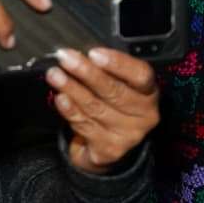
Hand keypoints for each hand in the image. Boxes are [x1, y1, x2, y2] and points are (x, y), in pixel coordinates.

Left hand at [45, 47, 159, 173]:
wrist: (107, 142)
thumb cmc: (111, 102)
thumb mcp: (116, 83)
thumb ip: (105, 69)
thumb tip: (79, 53)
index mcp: (148, 92)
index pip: (140, 75)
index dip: (118, 63)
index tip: (94, 53)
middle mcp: (144, 115)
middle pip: (115, 92)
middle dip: (87, 73)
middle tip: (66, 59)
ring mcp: (128, 135)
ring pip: (96, 108)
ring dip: (72, 89)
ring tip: (55, 75)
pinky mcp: (110, 149)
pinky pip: (86, 126)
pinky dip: (71, 110)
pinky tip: (60, 99)